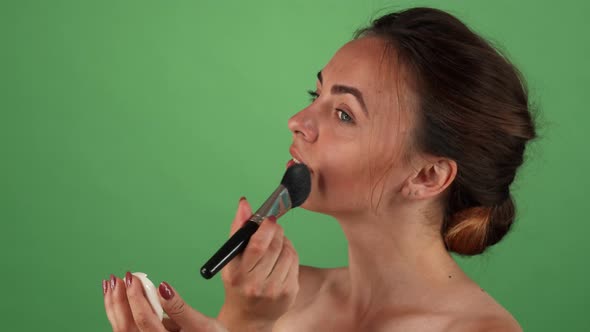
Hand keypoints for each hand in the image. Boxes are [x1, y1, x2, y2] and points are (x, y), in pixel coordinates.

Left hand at [103, 273, 226, 331]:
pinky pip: (128, 328)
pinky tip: (118, 298)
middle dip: (119, 300)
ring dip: (115, 305)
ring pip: (123, 328)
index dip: (135, 297)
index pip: (144, 320)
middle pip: (126, 326)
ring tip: (111, 285)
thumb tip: (163, 288)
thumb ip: (180, 308)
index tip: (132, 278)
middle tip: (117, 278)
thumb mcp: (203, 324)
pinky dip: (119, 311)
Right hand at [217, 197, 299, 330]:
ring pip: (288, 252)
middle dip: (276, 231)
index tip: (268, 218)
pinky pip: (295, 262)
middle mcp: (256, 285)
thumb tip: (244, 203)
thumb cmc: (238, 282)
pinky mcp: (289, 293)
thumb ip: (238, 229)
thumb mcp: (232, 258)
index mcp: (238, 275)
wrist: (249, 316)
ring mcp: (274, 291)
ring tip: (275, 243)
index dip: (267, 228)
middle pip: (275, 247)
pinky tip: (281, 256)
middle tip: (272, 226)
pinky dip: (290, 253)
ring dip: (284, 241)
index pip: (258, 246)